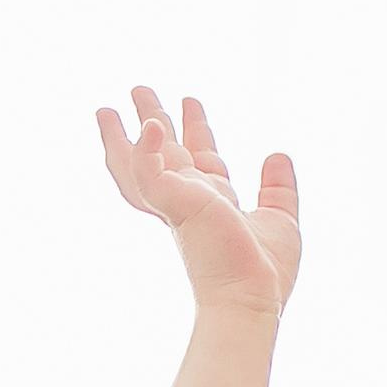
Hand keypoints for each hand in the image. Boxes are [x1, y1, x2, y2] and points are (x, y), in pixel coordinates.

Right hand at [96, 87, 300, 316]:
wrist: (251, 298)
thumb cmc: (264, 272)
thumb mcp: (280, 219)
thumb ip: (278, 188)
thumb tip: (277, 154)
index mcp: (211, 204)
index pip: (198, 158)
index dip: (195, 127)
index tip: (190, 102)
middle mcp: (190, 200)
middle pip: (163, 151)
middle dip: (152, 117)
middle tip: (140, 89)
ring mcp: (177, 202)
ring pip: (137, 163)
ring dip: (121, 136)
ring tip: (106, 108)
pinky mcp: (173, 204)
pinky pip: (149, 172)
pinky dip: (146, 148)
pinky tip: (152, 126)